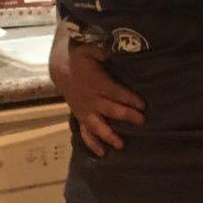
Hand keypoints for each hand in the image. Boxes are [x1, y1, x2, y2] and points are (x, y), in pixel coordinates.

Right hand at [49, 26, 144, 156]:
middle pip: (110, 110)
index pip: (115, 92)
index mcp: (96, 83)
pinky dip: (92, 143)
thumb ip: (104, 50)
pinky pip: (85, 132)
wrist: (61, 68)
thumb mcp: (91, 48)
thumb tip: (117, 50)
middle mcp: (90, 99)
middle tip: (142, 122)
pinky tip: (101, 153)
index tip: (142, 104)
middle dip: (126, 116)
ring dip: (109, 135)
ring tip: (121, 145)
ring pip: (97, 126)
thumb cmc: (81, 57)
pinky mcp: (81, 116)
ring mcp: (85, 110)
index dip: (128, 98)